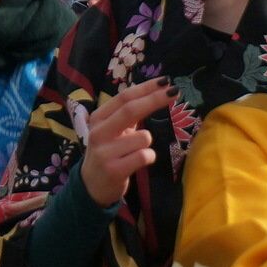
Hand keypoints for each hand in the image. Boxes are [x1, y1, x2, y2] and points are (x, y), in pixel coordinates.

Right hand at [80, 76, 176, 207]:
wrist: (91, 185)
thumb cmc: (109, 152)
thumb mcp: (113, 130)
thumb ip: (128, 113)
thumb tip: (155, 91)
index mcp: (99, 118)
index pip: (124, 97)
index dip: (146, 88)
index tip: (166, 81)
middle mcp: (99, 132)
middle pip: (131, 110)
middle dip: (155, 99)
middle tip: (174, 92)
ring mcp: (105, 152)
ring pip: (143, 137)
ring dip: (147, 142)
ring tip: (135, 151)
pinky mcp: (114, 170)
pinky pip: (144, 156)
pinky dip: (148, 157)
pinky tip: (139, 161)